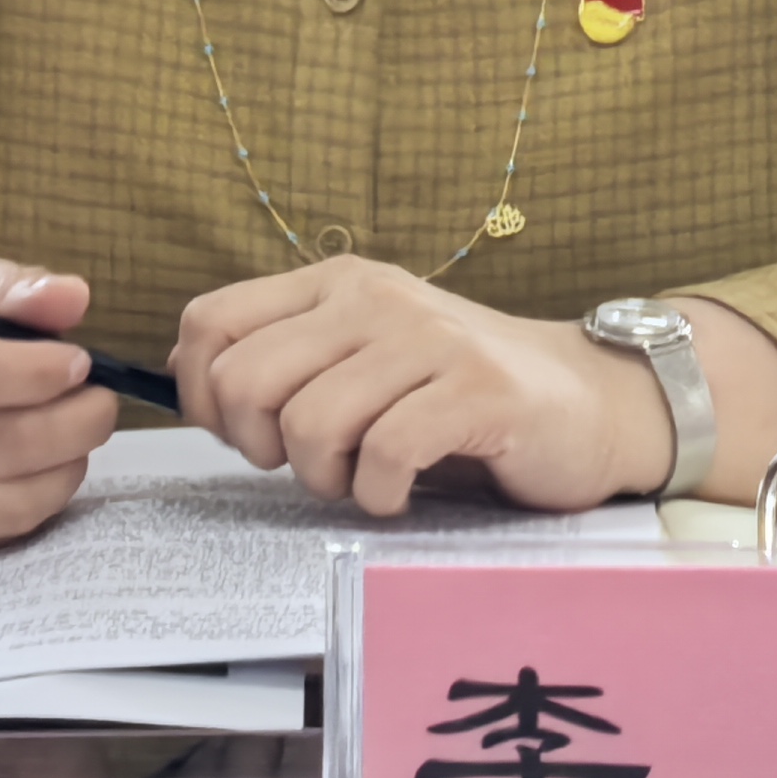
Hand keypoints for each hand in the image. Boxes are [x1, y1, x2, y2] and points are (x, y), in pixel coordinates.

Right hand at [0, 257, 120, 571]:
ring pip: (9, 503)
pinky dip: (39, 504)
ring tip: (76, 434)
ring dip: (68, 468)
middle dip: (75, 423)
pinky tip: (38, 470)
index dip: (38, 373)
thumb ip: (8, 289)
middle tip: (101, 403)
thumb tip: (72, 297)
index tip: (81, 363)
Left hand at [172, 256, 669, 515]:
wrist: (587, 401)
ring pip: (309, 422)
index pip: (211, 321)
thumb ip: (289, 363)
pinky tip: (402, 492)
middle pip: (248, 379)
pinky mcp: (476, 391)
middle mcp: (375, 298)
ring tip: (362, 479)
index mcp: (337, 283)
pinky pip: (384, 454)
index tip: (241, 434)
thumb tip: (189, 385)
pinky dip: (379, 494)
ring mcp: (428, 340)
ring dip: (325, 478)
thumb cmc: (459, 395)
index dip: (201, 394)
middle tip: (308, 465)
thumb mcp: (363, 359)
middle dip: (259, 445)